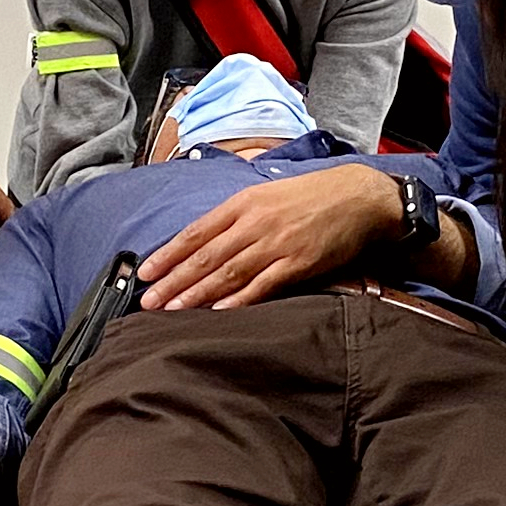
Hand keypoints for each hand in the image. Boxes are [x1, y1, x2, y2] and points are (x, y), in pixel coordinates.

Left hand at [139, 166, 405, 310]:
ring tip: (172, 311)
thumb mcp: (267, 194)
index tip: (146, 273)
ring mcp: (276, 244)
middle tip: (147, 301)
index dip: (169, 255)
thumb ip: (237, 215)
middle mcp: (255, 223)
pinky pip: (263, 284)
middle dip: (174, 281)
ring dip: (197, 293)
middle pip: (205, 256)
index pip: (196, 232)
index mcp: (243, 204)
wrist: (359, 197)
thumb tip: (205, 237)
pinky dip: (239, 299)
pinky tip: (217, 310)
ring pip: (228, 273)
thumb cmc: (312, 197)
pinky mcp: (299, 263)